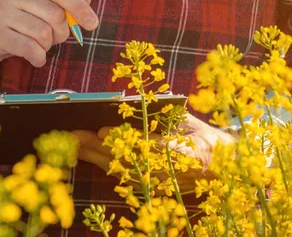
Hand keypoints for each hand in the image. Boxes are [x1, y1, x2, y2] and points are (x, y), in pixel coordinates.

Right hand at [0, 0, 97, 67]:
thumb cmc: (13, 22)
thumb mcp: (37, 6)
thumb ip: (63, 0)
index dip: (79, 7)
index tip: (92, 23)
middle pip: (55, 14)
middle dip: (61, 32)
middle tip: (54, 39)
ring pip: (44, 33)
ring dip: (47, 46)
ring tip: (38, 46)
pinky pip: (31, 48)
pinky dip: (38, 57)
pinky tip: (35, 57)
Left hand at [72, 114, 234, 191]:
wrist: (218, 169)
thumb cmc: (202, 138)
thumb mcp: (187, 121)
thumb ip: (164, 114)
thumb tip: (133, 102)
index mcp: (182, 153)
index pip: (146, 146)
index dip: (123, 139)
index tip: (103, 130)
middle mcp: (167, 173)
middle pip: (126, 160)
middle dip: (98, 147)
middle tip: (75, 134)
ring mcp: (157, 184)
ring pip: (120, 170)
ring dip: (94, 156)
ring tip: (73, 142)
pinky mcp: (150, 188)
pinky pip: (122, 176)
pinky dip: (104, 164)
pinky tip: (86, 153)